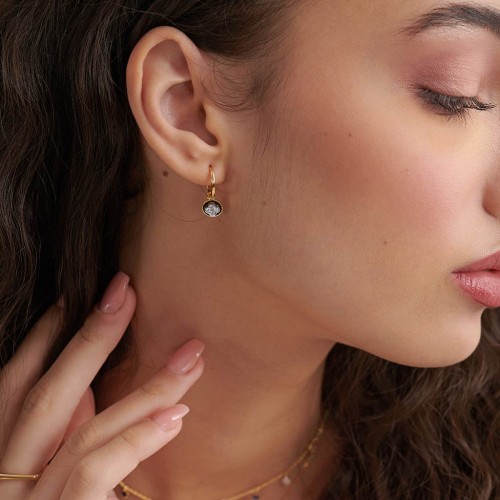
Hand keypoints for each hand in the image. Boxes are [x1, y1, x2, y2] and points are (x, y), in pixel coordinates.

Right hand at [0, 272, 204, 498]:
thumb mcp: (48, 485)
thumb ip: (65, 444)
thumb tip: (91, 394)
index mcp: (3, 462)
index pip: (13, 389)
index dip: (39, 342)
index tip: (74, 300)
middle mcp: (4, 479)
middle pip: (44, 395)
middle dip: (87, 338)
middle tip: (125, 290)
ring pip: (83, 429)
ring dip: (142, 388)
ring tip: (191, 358)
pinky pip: (94, 473)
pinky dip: (135, 440)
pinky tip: (173, 417)